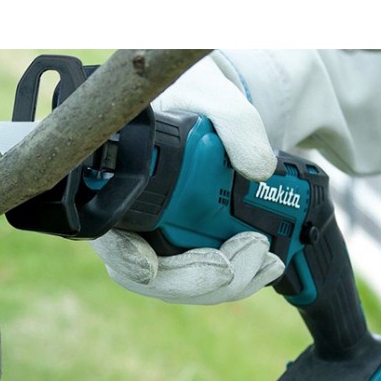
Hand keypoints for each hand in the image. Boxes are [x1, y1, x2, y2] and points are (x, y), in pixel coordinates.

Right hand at [90, 53, 283, 303]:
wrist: (212, 111)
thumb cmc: (194, 99)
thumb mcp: (213, 95)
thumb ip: (235, 124)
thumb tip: (259, 169)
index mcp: (123, 191)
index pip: (111, 239)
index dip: (126, 260)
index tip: (150, 265)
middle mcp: (140, 227)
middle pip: (156, 278)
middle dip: (202, 278)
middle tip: (249, 250)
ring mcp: (169, 245)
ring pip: (188, 286)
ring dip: (231, 282)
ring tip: (270, 260)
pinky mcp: (196, 251)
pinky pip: (211, 280)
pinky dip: (241, 278)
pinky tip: (270, 263)